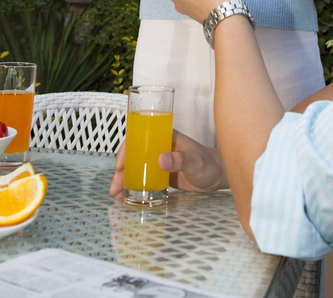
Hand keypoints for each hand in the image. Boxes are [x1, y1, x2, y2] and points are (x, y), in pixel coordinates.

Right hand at [109, 130, 226, 196]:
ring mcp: (159, 160)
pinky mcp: (161, 174)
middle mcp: (160, 146)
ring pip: (137, 167)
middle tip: (115, 185)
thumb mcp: (196, 162)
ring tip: (116, 194)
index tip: (121, 164)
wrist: (217, 175)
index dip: (127, 148)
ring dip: (125, 179)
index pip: (141, 137)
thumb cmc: (209, 163)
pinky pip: (144, 178)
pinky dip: (134, 186)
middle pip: (135, 154)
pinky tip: (126, 196)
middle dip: (122, 169)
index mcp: (166, 136)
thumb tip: (161, 160)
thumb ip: (181, 160)